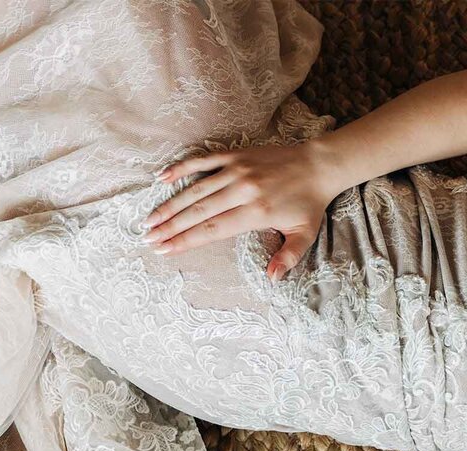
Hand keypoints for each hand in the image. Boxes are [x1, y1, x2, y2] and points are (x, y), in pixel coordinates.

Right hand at [141, 142, 337, 279]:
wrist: (319, 165)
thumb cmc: (310, 203)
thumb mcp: (304, 234)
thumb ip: (287, 257)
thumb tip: (272, 279)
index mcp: (256, 213)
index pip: (212, 230)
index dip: (186, 241)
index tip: (164, 250)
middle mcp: (242, 191)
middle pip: (198, 212)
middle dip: (170, 227)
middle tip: (148, 238)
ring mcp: (237, 171)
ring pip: (195, 190)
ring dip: (170, 205)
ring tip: (149, 219)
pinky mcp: (235, 155)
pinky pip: (202, 161)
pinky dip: (180, 169)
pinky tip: (161, 178)